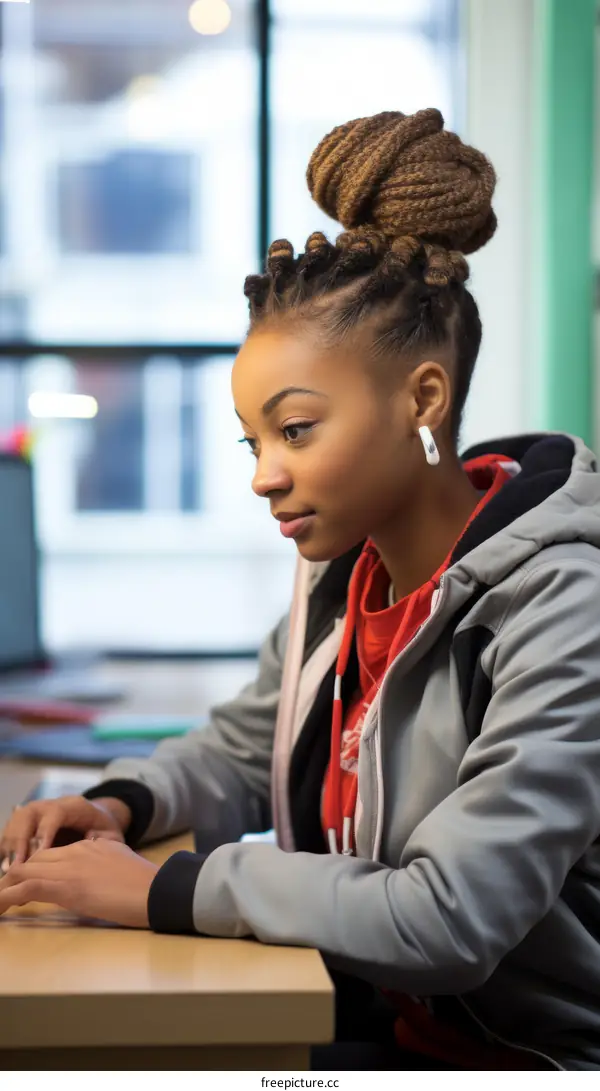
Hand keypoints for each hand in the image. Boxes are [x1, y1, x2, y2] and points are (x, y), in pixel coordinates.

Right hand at [0, 795, 129, 869]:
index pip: (54, 814)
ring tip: (9, 869)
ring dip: (10, 845)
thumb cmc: (104, 829)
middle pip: (28, 815)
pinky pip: (12, 831)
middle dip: (20, 840)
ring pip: (16, 822)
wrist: (97, 818)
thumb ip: (104, 840)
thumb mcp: (112, 835)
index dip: (44, 833)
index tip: (39, 855)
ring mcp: (37, 812)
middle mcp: (51, 804)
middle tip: (16, 866)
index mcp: (74, 806)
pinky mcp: (28, 823)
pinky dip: (7, 848)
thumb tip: (88, 842)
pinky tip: (7, 867)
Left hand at [0, 839, 157, 927]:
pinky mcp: (68, 887)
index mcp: (89, 848)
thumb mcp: (122, 866)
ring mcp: (70, 868)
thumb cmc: (148, 885)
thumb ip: (105, 865)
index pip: (49, 855)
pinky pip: (28, 889)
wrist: (157, 889)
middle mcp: (75, 853)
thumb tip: (97, 879)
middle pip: (32, 861)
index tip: (20, 886)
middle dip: (11, 878)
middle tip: (2, 896)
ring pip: (23, 872)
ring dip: (4, 888)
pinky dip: (7, 898)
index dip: (31, 870)